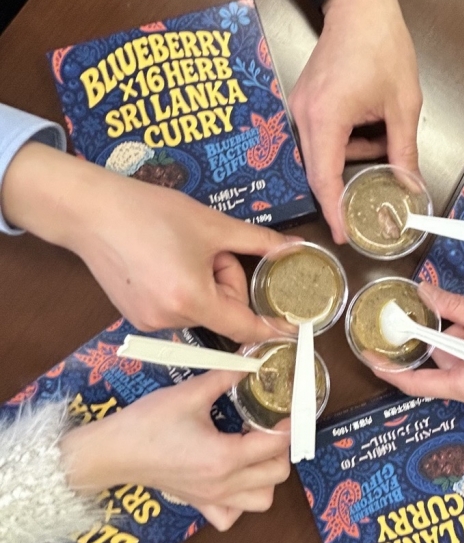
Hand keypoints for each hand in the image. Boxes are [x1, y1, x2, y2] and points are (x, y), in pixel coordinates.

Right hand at [1, 143, 292, 342]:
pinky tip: (165, 263)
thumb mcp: (213, 225)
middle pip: (223, 313)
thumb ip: (260, 241)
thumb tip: (294, 246)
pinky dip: (185, 290)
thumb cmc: (150, 213)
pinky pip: (179, 309)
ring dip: (206, 284)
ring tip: (181, 251)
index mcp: (192, 300)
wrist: (90, 211)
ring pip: (202, 309)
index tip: (292, 331)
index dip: (270, 329)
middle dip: (227, 282)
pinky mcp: (137, 317)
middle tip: (210, 249)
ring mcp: (150, 323)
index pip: (243, 327)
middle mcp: (170, 320)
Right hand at [60, 370, 290, 530]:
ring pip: (261, 501)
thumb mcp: (189, 394)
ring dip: (266, 477)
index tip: (290, 409)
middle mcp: (223, 484)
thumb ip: (225, 376)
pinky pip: (231, 515)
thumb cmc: (147, 424)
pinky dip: (240, 501)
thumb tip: (251, 360)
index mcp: (224, 457)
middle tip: (270, 426)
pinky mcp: (198, 504)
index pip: (274, 445)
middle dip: (281, 450)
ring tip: (254, 451)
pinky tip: (233, 477)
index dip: (289, 426)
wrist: (110, 453)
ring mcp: (212, 499)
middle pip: (277, 475)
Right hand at [289, 0, 421, 242]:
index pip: (325, 179)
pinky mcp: (303, 103)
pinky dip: (344, 141)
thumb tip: (410, 186)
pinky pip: (321, 138)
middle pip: (319, 171)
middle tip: (366, 198)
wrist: (359, 6)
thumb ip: (404, 151)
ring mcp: (299, 109)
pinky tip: (365, 122)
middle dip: (345, 186)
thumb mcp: (403, 104)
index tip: (342, 234)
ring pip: (322, 155)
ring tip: (378, 131)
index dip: (333, 212)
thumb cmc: (380, 44)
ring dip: (351, 157)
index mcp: (326, 117)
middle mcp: (304, 116)